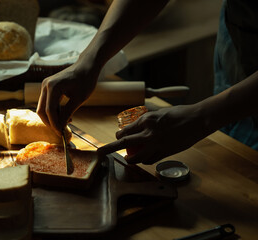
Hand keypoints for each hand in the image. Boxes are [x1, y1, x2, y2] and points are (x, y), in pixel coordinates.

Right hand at [36, 62, 99, 135]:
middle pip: (42, 110)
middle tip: (61, 131)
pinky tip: (65, 115)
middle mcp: (46, 85)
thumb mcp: (78, 99)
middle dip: (50, 122)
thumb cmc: (85, 80)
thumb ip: (67, 113)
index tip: (61, 133)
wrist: (86, 66)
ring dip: (52, 117)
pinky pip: (47, 103)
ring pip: (43, 107)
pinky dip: (54, 111)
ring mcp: (46, 86)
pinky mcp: (48, 87)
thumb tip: (60, 127)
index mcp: (53, 87)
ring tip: (67, 122)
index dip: (54, 124)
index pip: (49, 111)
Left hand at [98, 104, 213, 163]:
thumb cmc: (178, 114)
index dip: (119, 136)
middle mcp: (148, 132)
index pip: (126, 130)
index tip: (117, 138)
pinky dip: (145, 160)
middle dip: (109, 148)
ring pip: (137, 157)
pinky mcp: (165, 152)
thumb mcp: (158, 113)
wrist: (197, 119)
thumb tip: (137, 128)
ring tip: (128, 159)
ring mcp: (156, 144)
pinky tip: (145, 159)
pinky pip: (150, 160)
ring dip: (130, 159)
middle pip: (124, 143)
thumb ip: (147, 121)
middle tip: (100, 152)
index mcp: (146, 119)